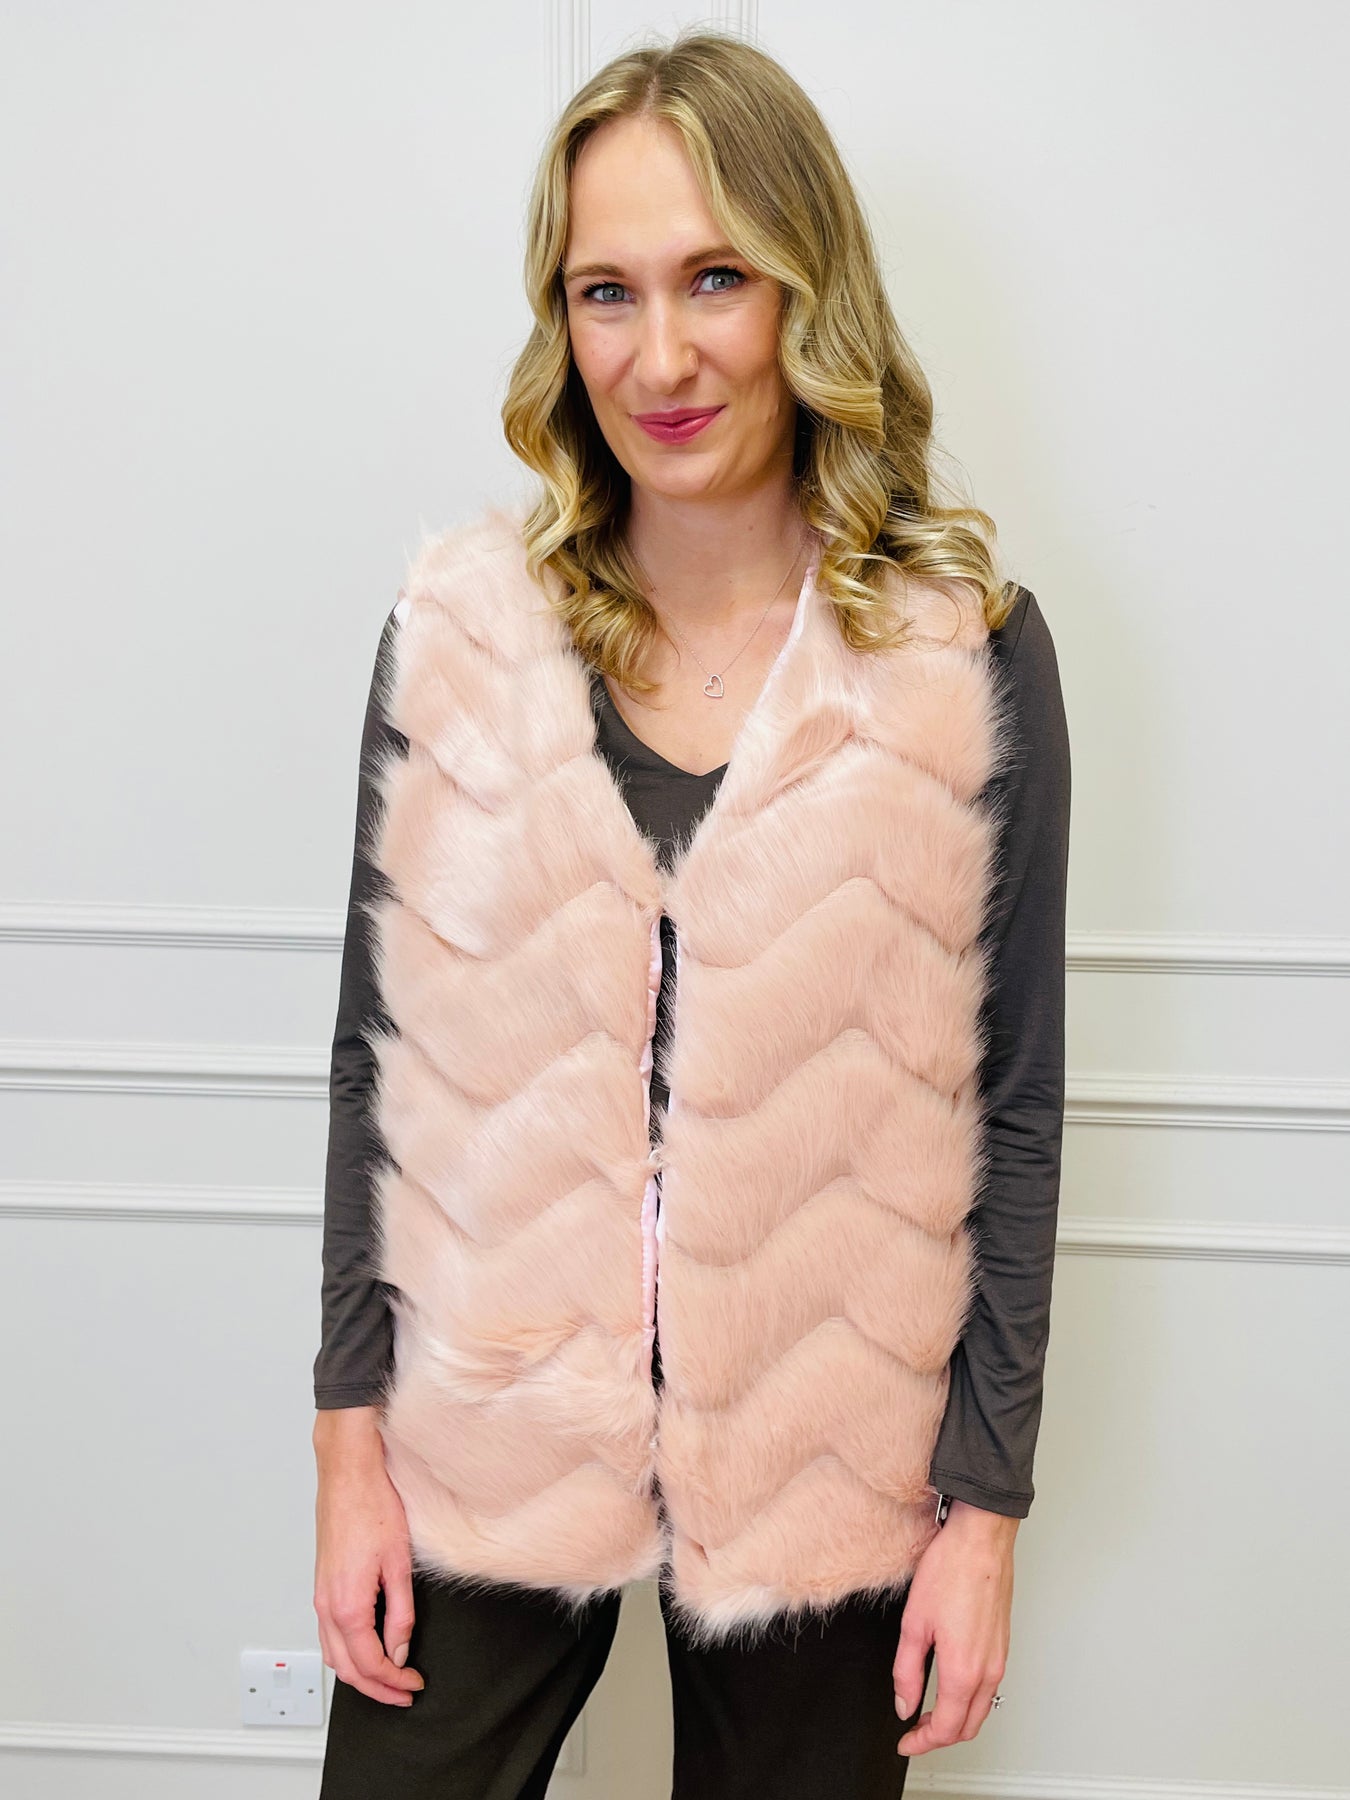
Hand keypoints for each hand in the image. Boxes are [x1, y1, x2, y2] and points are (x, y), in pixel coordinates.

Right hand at [312, 1407, 425, 1706]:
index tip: (413, 1685)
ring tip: (386, 1678)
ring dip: (358, 1674)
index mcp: (347, 1605)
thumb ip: (400, 1614)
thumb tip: (400, 1650)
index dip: (393, 1681)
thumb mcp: (398, 1564)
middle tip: (402, 1693)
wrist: (348, 1473)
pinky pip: (328, 1634)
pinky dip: (345, 1653)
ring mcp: (320, 1595)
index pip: (370, 1663)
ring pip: (333, 1655)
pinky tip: (364, 1648)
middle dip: (375, 1688)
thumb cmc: (372, 1507)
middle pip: (346, 1668)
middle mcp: (326, 1606)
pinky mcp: (321, 1585)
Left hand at [892, 1498, 1015, 1754]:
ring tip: (929, 1713)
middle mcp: (988, 1670)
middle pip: (968, 1727)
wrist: (981, 1539)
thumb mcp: (914, 1623)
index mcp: (964, 1670)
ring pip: (982, 1709)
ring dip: (957, 1720)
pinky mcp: (1003, 1645)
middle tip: (915, 1732)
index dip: (922, 1743)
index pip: (946, 1728)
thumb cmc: (951, 1570)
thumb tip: (904, 1702)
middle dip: (941, 1737)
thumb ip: (906, 1671)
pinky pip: (989, 1688)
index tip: (906, 1742)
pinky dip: (970, 1701)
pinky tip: (951, 1688)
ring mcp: (999, 1658)